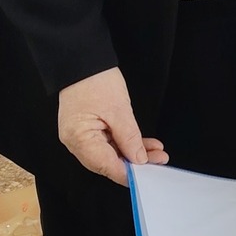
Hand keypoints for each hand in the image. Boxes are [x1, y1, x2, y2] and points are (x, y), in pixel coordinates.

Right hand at [58, 68, 166, 184]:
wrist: (83, 58)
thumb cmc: (95, 80)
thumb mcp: (119, 110)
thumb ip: (129, 138)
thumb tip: (139, 160)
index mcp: (78, 138)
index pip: (105, 165)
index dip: (128, 173)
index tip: (148, 176)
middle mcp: (76, 141)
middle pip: (108, 162)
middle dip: (134, 163)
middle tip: (159, 161)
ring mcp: (81, 135)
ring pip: (110, 153)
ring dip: (133, 153)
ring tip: (157, 152)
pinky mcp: (88, 128)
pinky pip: (108, 142)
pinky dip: (126, 143)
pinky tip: (145, 144)